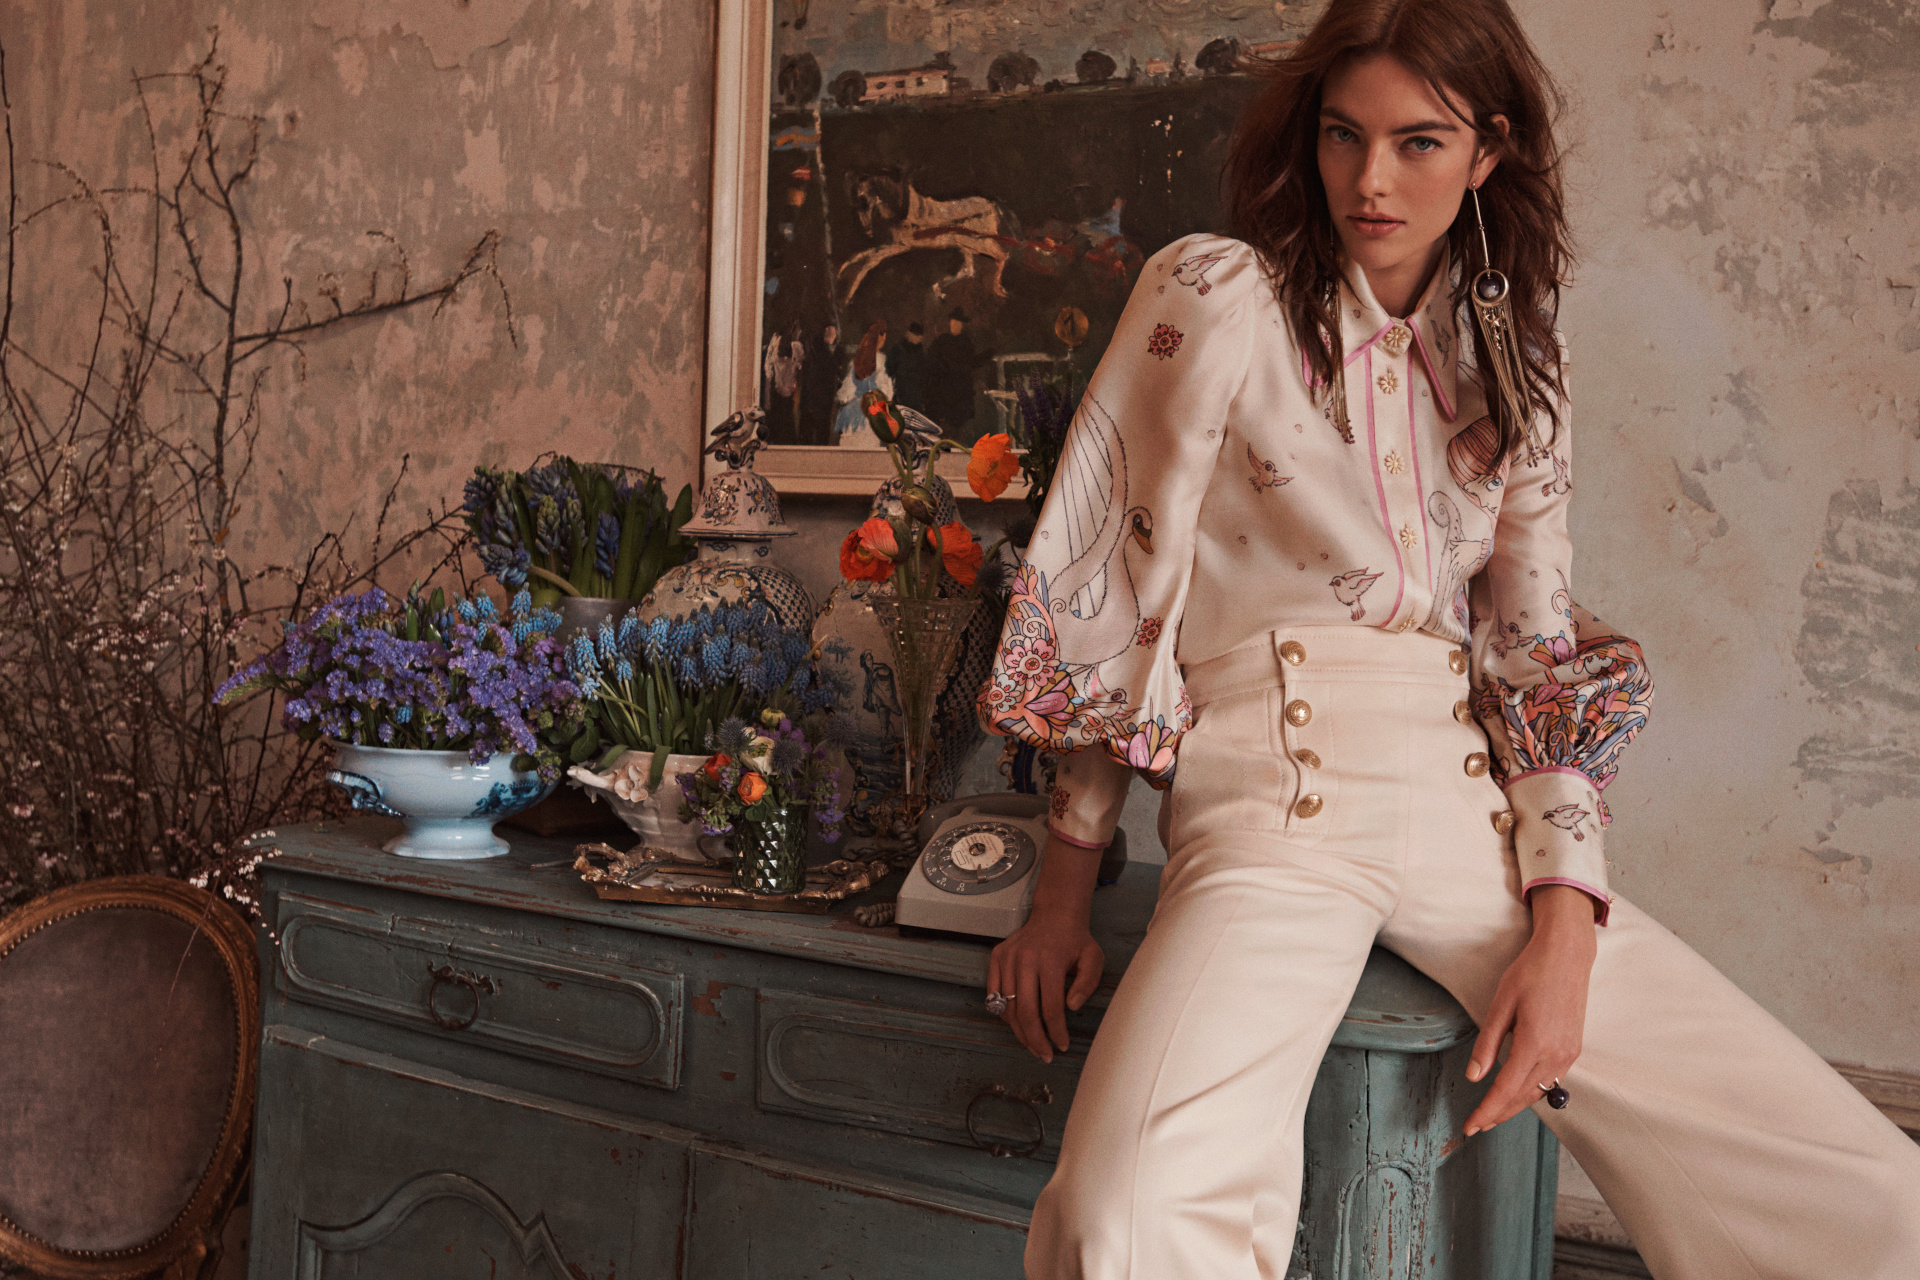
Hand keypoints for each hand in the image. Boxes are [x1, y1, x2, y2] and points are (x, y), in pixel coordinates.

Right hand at [987, 904, 1104, 1063]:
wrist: (1055, 914)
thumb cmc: (1075, 940)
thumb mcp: (1094, 958)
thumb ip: (1088, 984)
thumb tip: (1070, 1007)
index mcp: (1049, 960)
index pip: (1050, 1007)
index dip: (1056, 1032)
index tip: (1062, 1045)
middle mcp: (1024, 959)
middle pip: (1025, 1012)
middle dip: (1035, 1039)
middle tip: (1044, 1055)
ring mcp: (1006, 958)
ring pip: (1007, 1007)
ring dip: (1019, 1032)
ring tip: (1032, 1045)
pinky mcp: (996, 957)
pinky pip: (994, 995)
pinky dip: (1005, 1014)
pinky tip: (1018, 1024)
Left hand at [1462, 884, 1596, 1135]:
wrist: (1567, 956)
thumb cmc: (1530, 973)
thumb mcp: (1500, 1004)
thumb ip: (1487, 1044)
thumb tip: (1474, 1077)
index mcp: (1535, 1044)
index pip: (1506, 1090)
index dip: (1486, 1111)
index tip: (1470, 1126)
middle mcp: (1556, 1055)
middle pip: (1523, 1097)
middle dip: (1498, 1114)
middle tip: (1475, 1126)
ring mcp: (1569, 1054)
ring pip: (1538, 1093)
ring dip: (1515, 1106)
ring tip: (1492, 1113)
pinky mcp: (1574, 1050)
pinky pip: (1551, 1081)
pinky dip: (1532, 1091)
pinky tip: (1517, 1091)